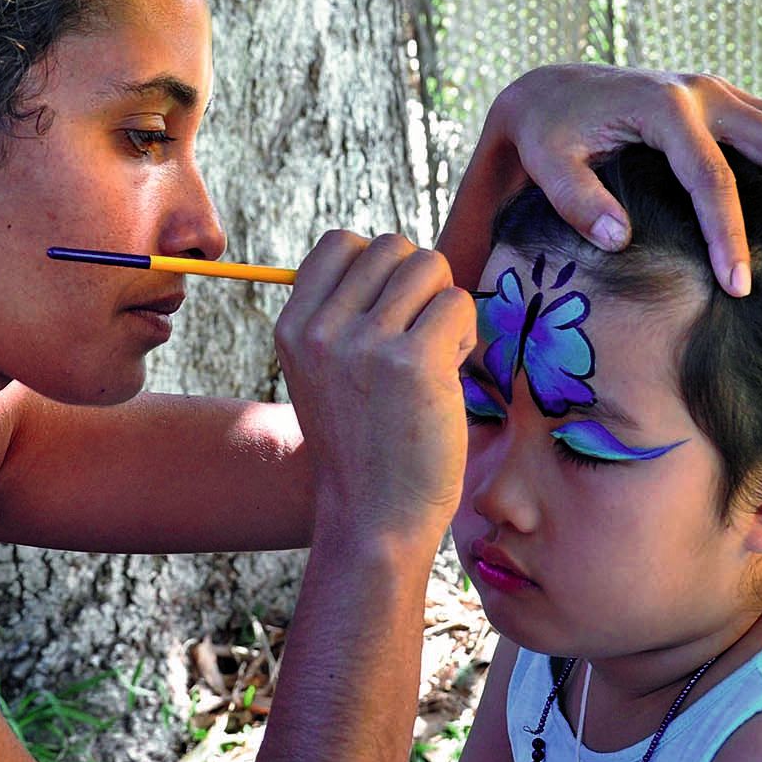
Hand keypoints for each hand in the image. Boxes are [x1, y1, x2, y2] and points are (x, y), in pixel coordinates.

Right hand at [274, 232, 475, 550]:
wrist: (374, 518)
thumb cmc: (364, 446)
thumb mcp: (325, 374)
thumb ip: (343, 315)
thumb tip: (397, 258)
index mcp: (295, 328)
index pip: (341, 243)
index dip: (379, 267)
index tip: (389, 314)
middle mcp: (323, 330)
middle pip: (392, 247)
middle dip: (419, 284)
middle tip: (419, 339)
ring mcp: (366, 344)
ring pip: (430, 266)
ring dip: (444, 305)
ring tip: (435, 356)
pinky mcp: (414, 362)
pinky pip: (458, 304)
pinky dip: (466, 334)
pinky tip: (450, 373)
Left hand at [454, 65, 761, 296]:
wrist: (549, 89)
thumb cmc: (546, 134)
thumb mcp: (546, 164)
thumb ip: (577, 201)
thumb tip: (619, 240)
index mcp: (663, 108)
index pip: (712, 178)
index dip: (730, 236)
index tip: (742, 288)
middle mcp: (704, 92)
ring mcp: (722, 93)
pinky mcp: (728, 103)